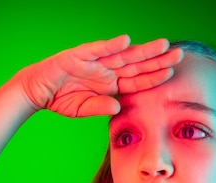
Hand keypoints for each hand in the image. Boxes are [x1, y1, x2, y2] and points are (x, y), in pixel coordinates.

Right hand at [18, 35, 183, 116]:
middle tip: (179, 54)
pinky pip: (97, 49)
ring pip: (123, 54)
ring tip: (162, 45)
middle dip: (158, 59)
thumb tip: (117, 108)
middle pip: (137, 64)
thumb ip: (100, 108)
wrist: (37, 91)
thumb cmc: (61, 99)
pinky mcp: (79, 55)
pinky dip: (111, 45)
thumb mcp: (83, 109)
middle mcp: (107, 70)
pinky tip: (126, 41)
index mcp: (110, 84)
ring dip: (142, 50)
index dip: (153, 77)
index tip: (171, 74)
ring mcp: (95, 61)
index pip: (137, 80)